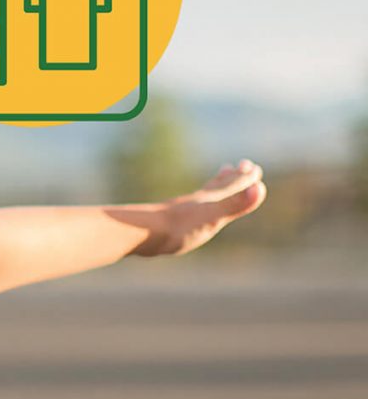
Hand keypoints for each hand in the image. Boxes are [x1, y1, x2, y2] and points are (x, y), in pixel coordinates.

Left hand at [131, 160, 265, 256]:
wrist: (138, 233)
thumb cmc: (178, 227)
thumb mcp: (212, 216)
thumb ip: (235, 204)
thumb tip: (260, 187)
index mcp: (209, 201)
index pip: (231, 186)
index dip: (244, 179)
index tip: (253, 168)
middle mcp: (196, 202)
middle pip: (218, 186)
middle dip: (232, 178)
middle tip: (239, 166)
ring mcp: (181, 210)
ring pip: (202, 195)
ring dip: (214, 187)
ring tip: (217, 180)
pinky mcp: (168, 222)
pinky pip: (186, 210)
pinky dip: (194, 205)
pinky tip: (188, 209)